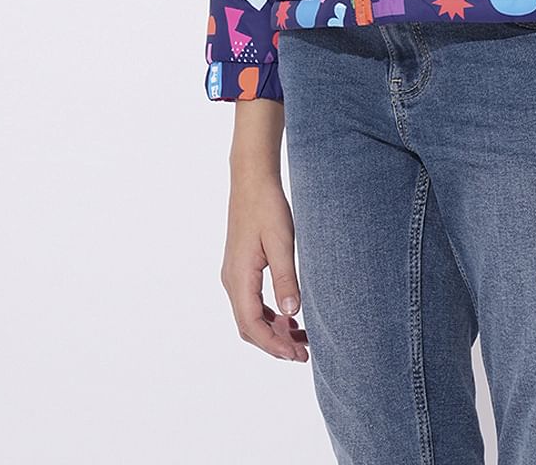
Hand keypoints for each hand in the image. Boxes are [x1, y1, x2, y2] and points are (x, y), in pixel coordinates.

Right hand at [221, 171, 309, 361]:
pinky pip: (251, 302)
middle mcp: (231, 280)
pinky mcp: (240, 269)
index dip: (274, 345)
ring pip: (249, 317)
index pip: (252, 325)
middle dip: (274, 344)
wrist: (252, 181)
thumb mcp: (281, 242)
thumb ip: (286, 278)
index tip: (297, 355)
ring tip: (301, 338)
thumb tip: (292, 313)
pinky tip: (289, 316)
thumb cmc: (267, 208)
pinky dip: (268, 316)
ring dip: (272, 331)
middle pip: (249, 327)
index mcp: (239, 277)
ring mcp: (234, 275)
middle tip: (303, 353)